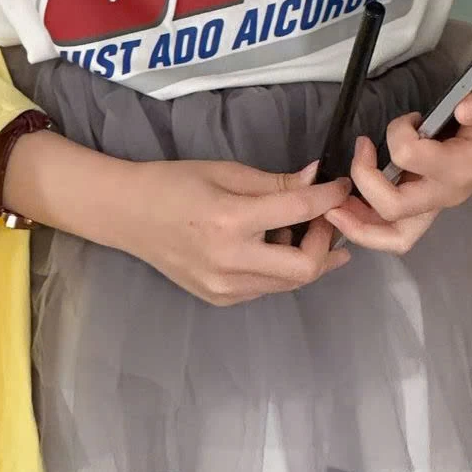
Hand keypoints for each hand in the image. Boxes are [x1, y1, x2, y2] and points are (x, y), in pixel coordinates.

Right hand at [111, 158, 351, 304]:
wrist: (129, 215)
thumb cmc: (174, 183)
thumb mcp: (225, 172)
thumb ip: (274, 182)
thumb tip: (316, 179)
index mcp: (230, 221)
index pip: (298, 211)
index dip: (329, 198)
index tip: (342, 188)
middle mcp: (230, 262)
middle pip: (305, 268)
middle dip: (326, 242)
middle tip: (326, 220)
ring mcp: (225, 288)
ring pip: (289, 283)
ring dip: (306, 257)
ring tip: (301, 230)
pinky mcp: (221, 299)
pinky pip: (266, 287)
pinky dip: (279, 268)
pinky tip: (271, 246)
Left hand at [327, 64, 471, 254]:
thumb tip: (465, 109)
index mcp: (462, 168)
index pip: (409, 159)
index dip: (396, 135)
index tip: (409, 118)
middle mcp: (448, 192)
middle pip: (395, 211)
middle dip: (363, 185)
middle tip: (357, 152)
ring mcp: (438, 199)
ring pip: (395, 235)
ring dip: (359, 224)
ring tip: (332, 206)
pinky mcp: (431, 197)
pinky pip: (396, 227)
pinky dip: (368, 222)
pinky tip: (349, 204)